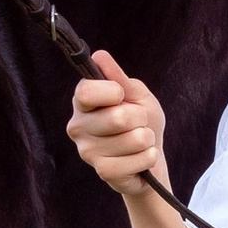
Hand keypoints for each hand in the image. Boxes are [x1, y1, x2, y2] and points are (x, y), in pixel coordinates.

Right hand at [67, 52, 196, 227]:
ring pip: (134, 139)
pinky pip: (139, 160)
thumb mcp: (136, 95)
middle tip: (137, 123)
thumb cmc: (141, 121)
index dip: (112, 92)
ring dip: (147, 139)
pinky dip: (149, 157)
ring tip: (139, 141)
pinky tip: (141, 159)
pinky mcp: (103, 172)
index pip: (86, 92)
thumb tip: (100, 55)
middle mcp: (78, 127)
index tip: (121, 95)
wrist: (150, 155)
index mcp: (82, 103)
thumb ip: (119, 78)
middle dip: (140, 118)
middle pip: (118, 117)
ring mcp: (88, 152)